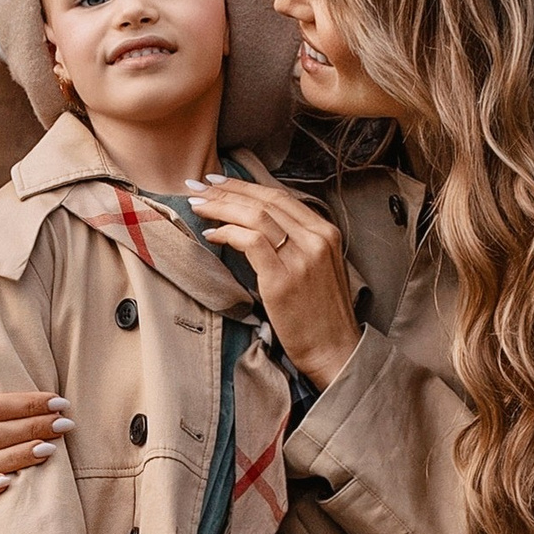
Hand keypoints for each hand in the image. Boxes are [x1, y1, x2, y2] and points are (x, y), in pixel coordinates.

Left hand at [186, 177, 362, 388]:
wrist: (335, 350)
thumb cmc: (322, 315)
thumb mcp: (318, 267)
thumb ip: (297, 242)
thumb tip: (255, 225)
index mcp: (326, 232)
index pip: (279, 196)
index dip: (245, 185)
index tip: (219, 182)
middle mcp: (316, 238)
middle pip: (265, 200)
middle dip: (227, 190)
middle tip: (198, 186)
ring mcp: (301, 258)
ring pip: (255, 215)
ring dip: (220, 207)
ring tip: (197, 206)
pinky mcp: (282, 279)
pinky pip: (249, 242)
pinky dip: (226, 233)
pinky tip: (211, 235)